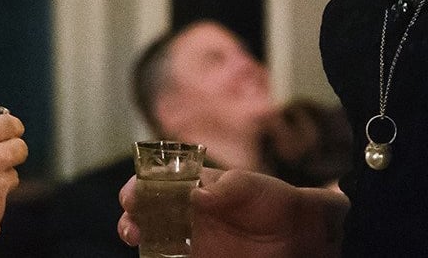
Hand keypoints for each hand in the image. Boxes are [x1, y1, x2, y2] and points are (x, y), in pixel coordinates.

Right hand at [118, 168, 320, 257]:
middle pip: (144, 216)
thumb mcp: (249, 184)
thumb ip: (224, 188)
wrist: (297, 235)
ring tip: (140, 244)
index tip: (132, 198)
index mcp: (190, 187)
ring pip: (154, 244)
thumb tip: (197, 196)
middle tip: (132, 229)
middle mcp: (184, 214)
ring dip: (142, 245)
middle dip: (130, 220)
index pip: (154, 183)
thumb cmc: (272, 200)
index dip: (137, 188)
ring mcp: (191, 242)